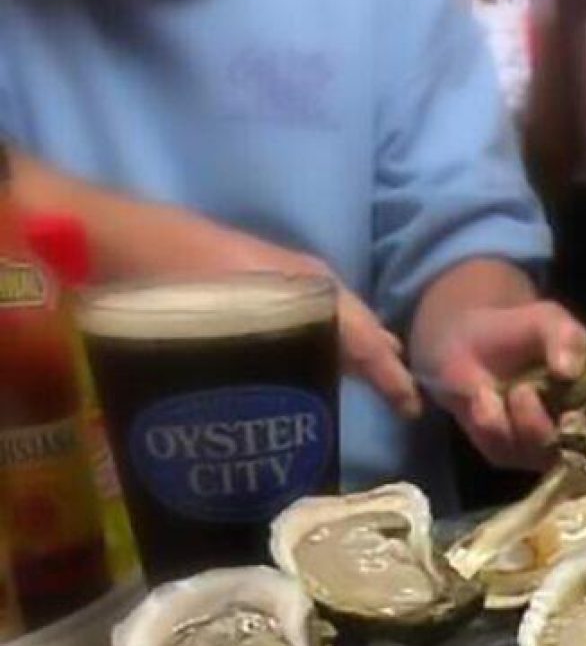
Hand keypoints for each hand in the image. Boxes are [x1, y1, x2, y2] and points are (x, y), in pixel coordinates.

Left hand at [7, 151, 419, 416]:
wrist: (114, 239)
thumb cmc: (173, 272)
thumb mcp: (244, 310)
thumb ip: (303, 330)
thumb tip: (351, 369)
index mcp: (310, 284)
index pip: (365, 334)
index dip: (390, 372)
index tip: (412, 406)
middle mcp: (301, 281)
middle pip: (356, 326)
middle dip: (381, 362)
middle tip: (405, 402)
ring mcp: (275, 284)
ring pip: (334, 323)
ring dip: (357, 354)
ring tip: (379, 385)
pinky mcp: (251, 292)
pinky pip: (307, 322)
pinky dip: (326, 346)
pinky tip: (323, 366)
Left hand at [423, 301, 585, 470]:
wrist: (468, 341)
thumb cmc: (521, 331)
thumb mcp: (548, 321)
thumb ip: (565, 337)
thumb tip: (569, 370)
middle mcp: (575, 428)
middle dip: (567, 428)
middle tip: (537, 395)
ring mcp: (541, 446)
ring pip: (543, 451)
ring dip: (526, 418)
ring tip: (514, 388)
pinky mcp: (507, 453)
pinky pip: (504, 449)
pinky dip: (491, 421)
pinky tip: (483, 398)